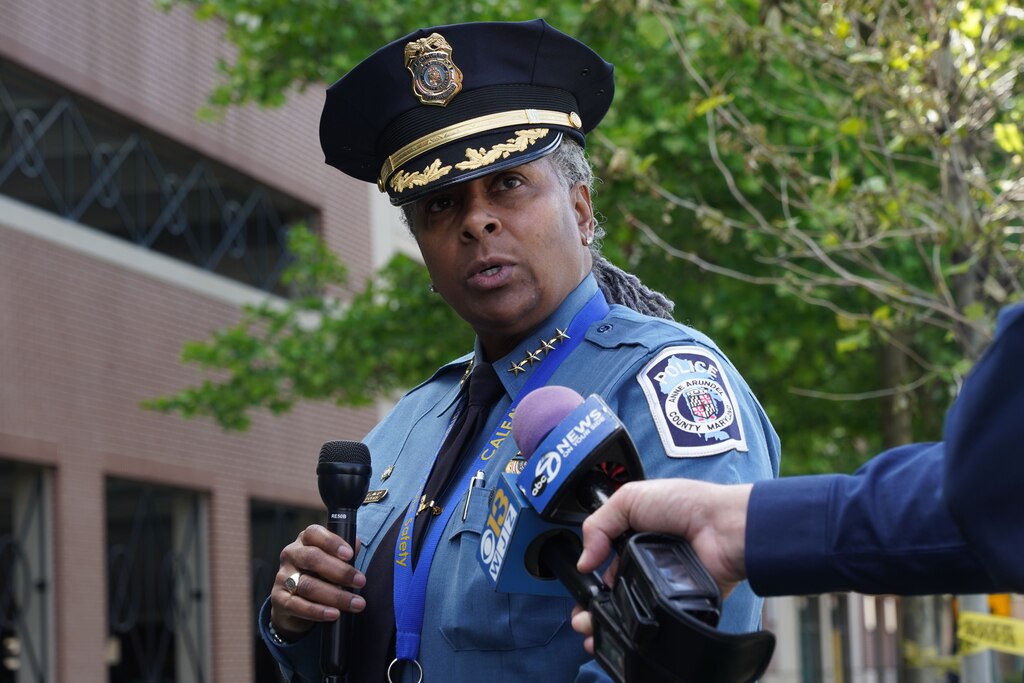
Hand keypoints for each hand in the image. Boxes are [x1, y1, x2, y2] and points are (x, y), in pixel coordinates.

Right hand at [269, 524, 366, 639]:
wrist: (293, 602)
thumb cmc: (319, 574)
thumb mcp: (331, 560)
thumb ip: (344, 552)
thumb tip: (356, 543)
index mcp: (304, 540)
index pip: (314, 533)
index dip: (332, 542)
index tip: (350, 555)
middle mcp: (291, 554)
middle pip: (312, 558)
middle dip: (340, 571)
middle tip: (361, 582)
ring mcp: (282, 576)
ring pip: (308, 585)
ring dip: (336, 596)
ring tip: (356, 603)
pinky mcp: (279, 599)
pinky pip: (297, 605)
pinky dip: (318, 611)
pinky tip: (334, 614)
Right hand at [571, 479, 752, 649]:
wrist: (722, 527)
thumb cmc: (686, 504)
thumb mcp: (629, 499)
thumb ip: (597, 524)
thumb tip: (582, 560)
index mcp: (633, 539)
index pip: (602, 564)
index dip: (589, 578)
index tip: (579, 590)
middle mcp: (645, 564)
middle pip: (610, 594)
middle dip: (591, 609)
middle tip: (581, 618)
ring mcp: (660, 586)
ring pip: (627, 611)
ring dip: (607, 623)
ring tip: (592, 629)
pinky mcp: (676, 605)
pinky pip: (651, 619)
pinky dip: (636, 624)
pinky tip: (619, 630)